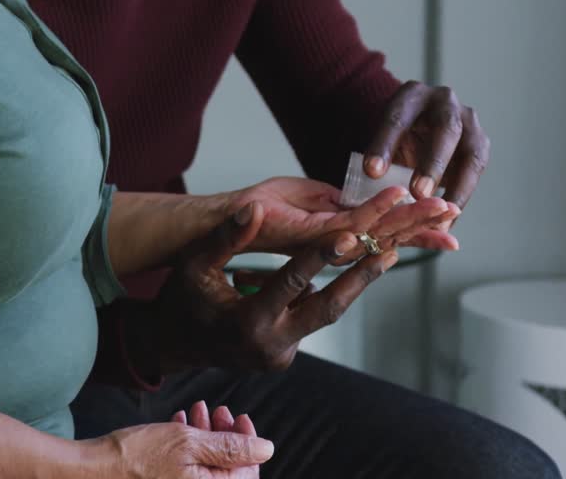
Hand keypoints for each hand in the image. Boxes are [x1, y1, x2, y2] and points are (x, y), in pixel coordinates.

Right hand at [92, 417, 271, 478]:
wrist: (96, 469)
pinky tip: (181, 423)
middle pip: (227, 468)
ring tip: (198, 411)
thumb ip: (231, 448)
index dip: (248, 442)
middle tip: (218, 411)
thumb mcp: (189, 443)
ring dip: (206, 436)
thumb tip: (267, 449)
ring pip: (207, 465)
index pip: (246, 473)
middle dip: (225, 435)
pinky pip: (189, 470)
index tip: (240, 417)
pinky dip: (189, 446)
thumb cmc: (140, 456)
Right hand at [149, 201, 398, 372]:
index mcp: (247, 322)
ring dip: (353, 284)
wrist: (174, 344)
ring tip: (386, 253)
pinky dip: (323, 292)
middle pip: (326, 308)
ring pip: (324, 313)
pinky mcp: (286, 356)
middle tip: (391, 250)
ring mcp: (281, 356)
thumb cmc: (182, 298)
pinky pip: (309, 318)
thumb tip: (253, 208)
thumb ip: (226, 237)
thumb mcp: (196, 265)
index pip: (291, 283)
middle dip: (360, 278)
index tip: (349, 233)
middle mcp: (270, 346)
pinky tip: (346, 265)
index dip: (320, 257)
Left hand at [223, 177, 459, 259]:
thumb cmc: (253, 211)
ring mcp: (325, 241)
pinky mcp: (309, 235)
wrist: (219, 224)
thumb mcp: (300, 195)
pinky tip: (398, 197)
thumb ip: (331, 198)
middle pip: (390, 234)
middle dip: (424, 226)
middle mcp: (336, 242)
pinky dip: (376, 208)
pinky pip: (349, 221)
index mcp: (337, 232)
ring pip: (377, 229)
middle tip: (457, 220)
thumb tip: (358, 200)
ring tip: (443, 208)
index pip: (385, 230)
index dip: (417, 228)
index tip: (448, 224)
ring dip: (410, 216)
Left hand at [366, 80, 490, 207]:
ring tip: (441, 216)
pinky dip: (462, 197)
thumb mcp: (382, 137)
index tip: (372, 171)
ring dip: (457, 186)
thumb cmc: (396, 136)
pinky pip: (475, 172)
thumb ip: (377, 156)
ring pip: (470, 152)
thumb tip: (371, 181)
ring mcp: (468, 122)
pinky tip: (449, 220)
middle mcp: (445, 102)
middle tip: (418, 193)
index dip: (385, 144)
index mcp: (412, 95)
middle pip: (446, 129)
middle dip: (433, 163)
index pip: (397, 117)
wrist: (420, 127)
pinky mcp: (480, 144)